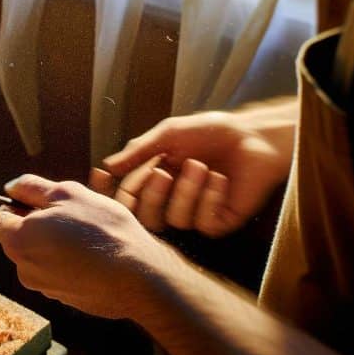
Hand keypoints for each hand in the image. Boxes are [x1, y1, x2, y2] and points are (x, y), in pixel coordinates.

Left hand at [0, 174, 172, 318]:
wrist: (139, 278)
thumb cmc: (104, 231)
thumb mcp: (68, 193)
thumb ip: (32, 187)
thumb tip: (12, 188)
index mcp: (17, 241)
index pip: (0, 218)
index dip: (20, 205)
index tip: (45, 202)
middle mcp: (23, 269)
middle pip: (20, 238)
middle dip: (40, 224)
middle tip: (73, 216)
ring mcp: (44, 287)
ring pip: (41, 255)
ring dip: (57, 243)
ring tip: (88, 237)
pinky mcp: (64, 299)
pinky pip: (59, 273)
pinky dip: (70, 263)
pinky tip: (94, 256)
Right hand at [92, 108, 293, 236]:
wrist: (253, 136)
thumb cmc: (211, 131)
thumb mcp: (168, 134)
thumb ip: (138, 151)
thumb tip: (108, 165)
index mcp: (155, 180)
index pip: (124, 197)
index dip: (110, 192)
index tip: (100, 175)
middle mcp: (171, 200)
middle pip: (143, 217)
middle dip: (150, 194)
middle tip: (162, 170)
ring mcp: (195, 214)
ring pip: (173, 220)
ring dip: (186, 190)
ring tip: (201, 166)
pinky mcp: (219, 222)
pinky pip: (201, 223)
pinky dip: (208, 198)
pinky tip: (219, 179)